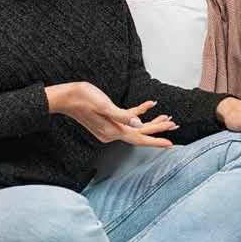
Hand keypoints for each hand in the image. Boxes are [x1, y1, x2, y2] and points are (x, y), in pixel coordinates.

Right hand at [46, 82, 177, 146]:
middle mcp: (112, 133)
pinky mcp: (108, 122)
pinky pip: (128, 121)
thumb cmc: (82, 98)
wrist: (65, 97)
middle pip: (140, 133)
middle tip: (175, 125)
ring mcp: (110, 129)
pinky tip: (149, 107)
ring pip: (136, 128)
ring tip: (167, 118)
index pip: (139, 138)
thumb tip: (139, 124)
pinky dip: (139, 115)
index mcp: (112, 131)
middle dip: (158, 129)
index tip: (171, 144)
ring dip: (151, 123)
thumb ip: (122, 116)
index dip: (156, 140)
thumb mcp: (103, 105)